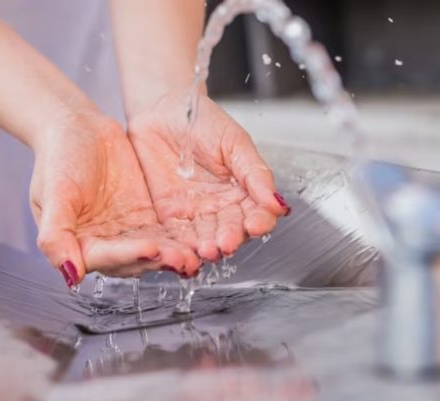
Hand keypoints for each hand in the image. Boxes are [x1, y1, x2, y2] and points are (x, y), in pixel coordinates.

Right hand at [29, 112, 200, 285]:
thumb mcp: (52, 192)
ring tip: (195, 256)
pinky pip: (166, 232)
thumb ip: (55, 234)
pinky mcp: (146, 217)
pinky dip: (181, 239)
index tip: (151, 249)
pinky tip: (199, 242)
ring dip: (174, 255)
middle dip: (159, 260)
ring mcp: (127, 231)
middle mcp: (104, 243)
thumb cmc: (58, 156)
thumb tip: (69, 273)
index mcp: (78, 244)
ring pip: (154, 250)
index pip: (106, 258)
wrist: (78, 126)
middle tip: (184, 259)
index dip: (129, 255)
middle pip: (134, 259)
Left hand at [127, 92, 289, 261]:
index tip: (255, 225)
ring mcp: (196, 212)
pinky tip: (186, 253)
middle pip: (232, 230)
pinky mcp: (169, 214)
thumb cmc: (201, 120)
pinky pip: (177, 235)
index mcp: (243, 190)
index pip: (257, 213)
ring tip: (207, 250)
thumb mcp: (235, 142)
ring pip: (206, 237)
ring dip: (207, 247)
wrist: (161, 108)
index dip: (259, 222)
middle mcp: (222, 206)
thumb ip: (255, 173)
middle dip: (230, 238)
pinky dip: (181, 247)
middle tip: (226, 243)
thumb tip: (278, 202)